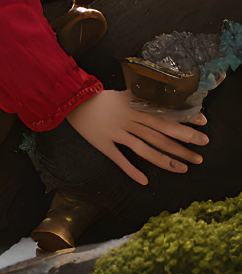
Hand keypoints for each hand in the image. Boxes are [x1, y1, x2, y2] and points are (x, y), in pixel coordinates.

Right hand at [64, 90, 208, 184]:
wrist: (68, 99)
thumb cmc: (95, 96)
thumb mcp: (121, 92)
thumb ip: (141, 95)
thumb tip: (163, 95)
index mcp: (133, 107)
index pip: (164, 116)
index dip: (184, 122)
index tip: (203, 127)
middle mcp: (128, 121)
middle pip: (159, 135)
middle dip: (182, 145)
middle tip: (201, 155)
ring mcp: (115, 133)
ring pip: (144, 149)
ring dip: (165, 160)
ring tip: (184, 169)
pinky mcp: (102, 143)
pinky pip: (118, 158)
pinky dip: (131, 170)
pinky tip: (144, 181)